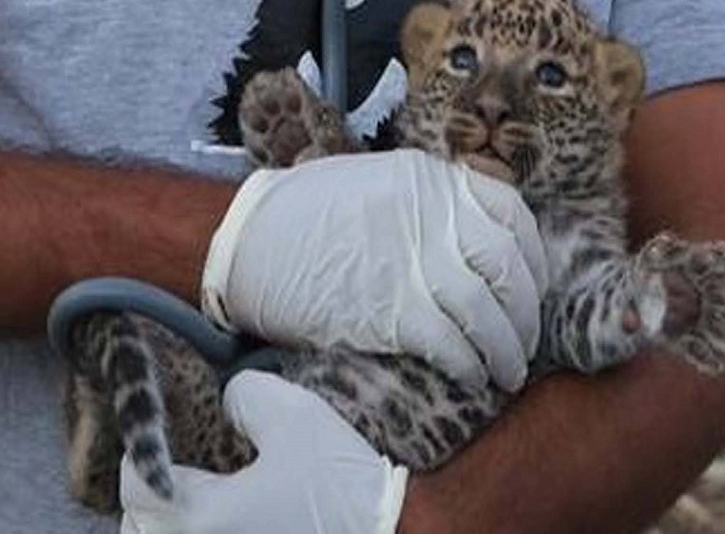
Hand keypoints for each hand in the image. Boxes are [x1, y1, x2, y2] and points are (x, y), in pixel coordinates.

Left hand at [120, 371, 407, 533]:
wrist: (397, 533)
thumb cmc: (342, 485)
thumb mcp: (297, 417)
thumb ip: (247, 394)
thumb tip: (228, 401)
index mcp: (202, 517)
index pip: (137, 484)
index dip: (146, 453)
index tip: (168, 437)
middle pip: (140, 524)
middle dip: (153, 491)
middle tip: (182, 465)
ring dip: (170, 519)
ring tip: (200, 495)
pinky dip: (198, 531)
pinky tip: (229, 514)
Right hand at [202, 149, 547, 390]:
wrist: (247, 241)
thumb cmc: (306, 212)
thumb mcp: (379, 182)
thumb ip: (430, 204)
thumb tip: (471, 241)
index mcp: (432, 180)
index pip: (511, 213)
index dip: (533, 256)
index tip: (534, 286)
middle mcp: (432, 216)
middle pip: (506, 267)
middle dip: (525, 312)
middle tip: (526, 340)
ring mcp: (413, 262)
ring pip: (486, 311)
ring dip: (506, 349)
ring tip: (509, 373)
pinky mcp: (390, 309)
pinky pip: (451, 343)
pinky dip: (469, 365)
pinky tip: (473, 376)